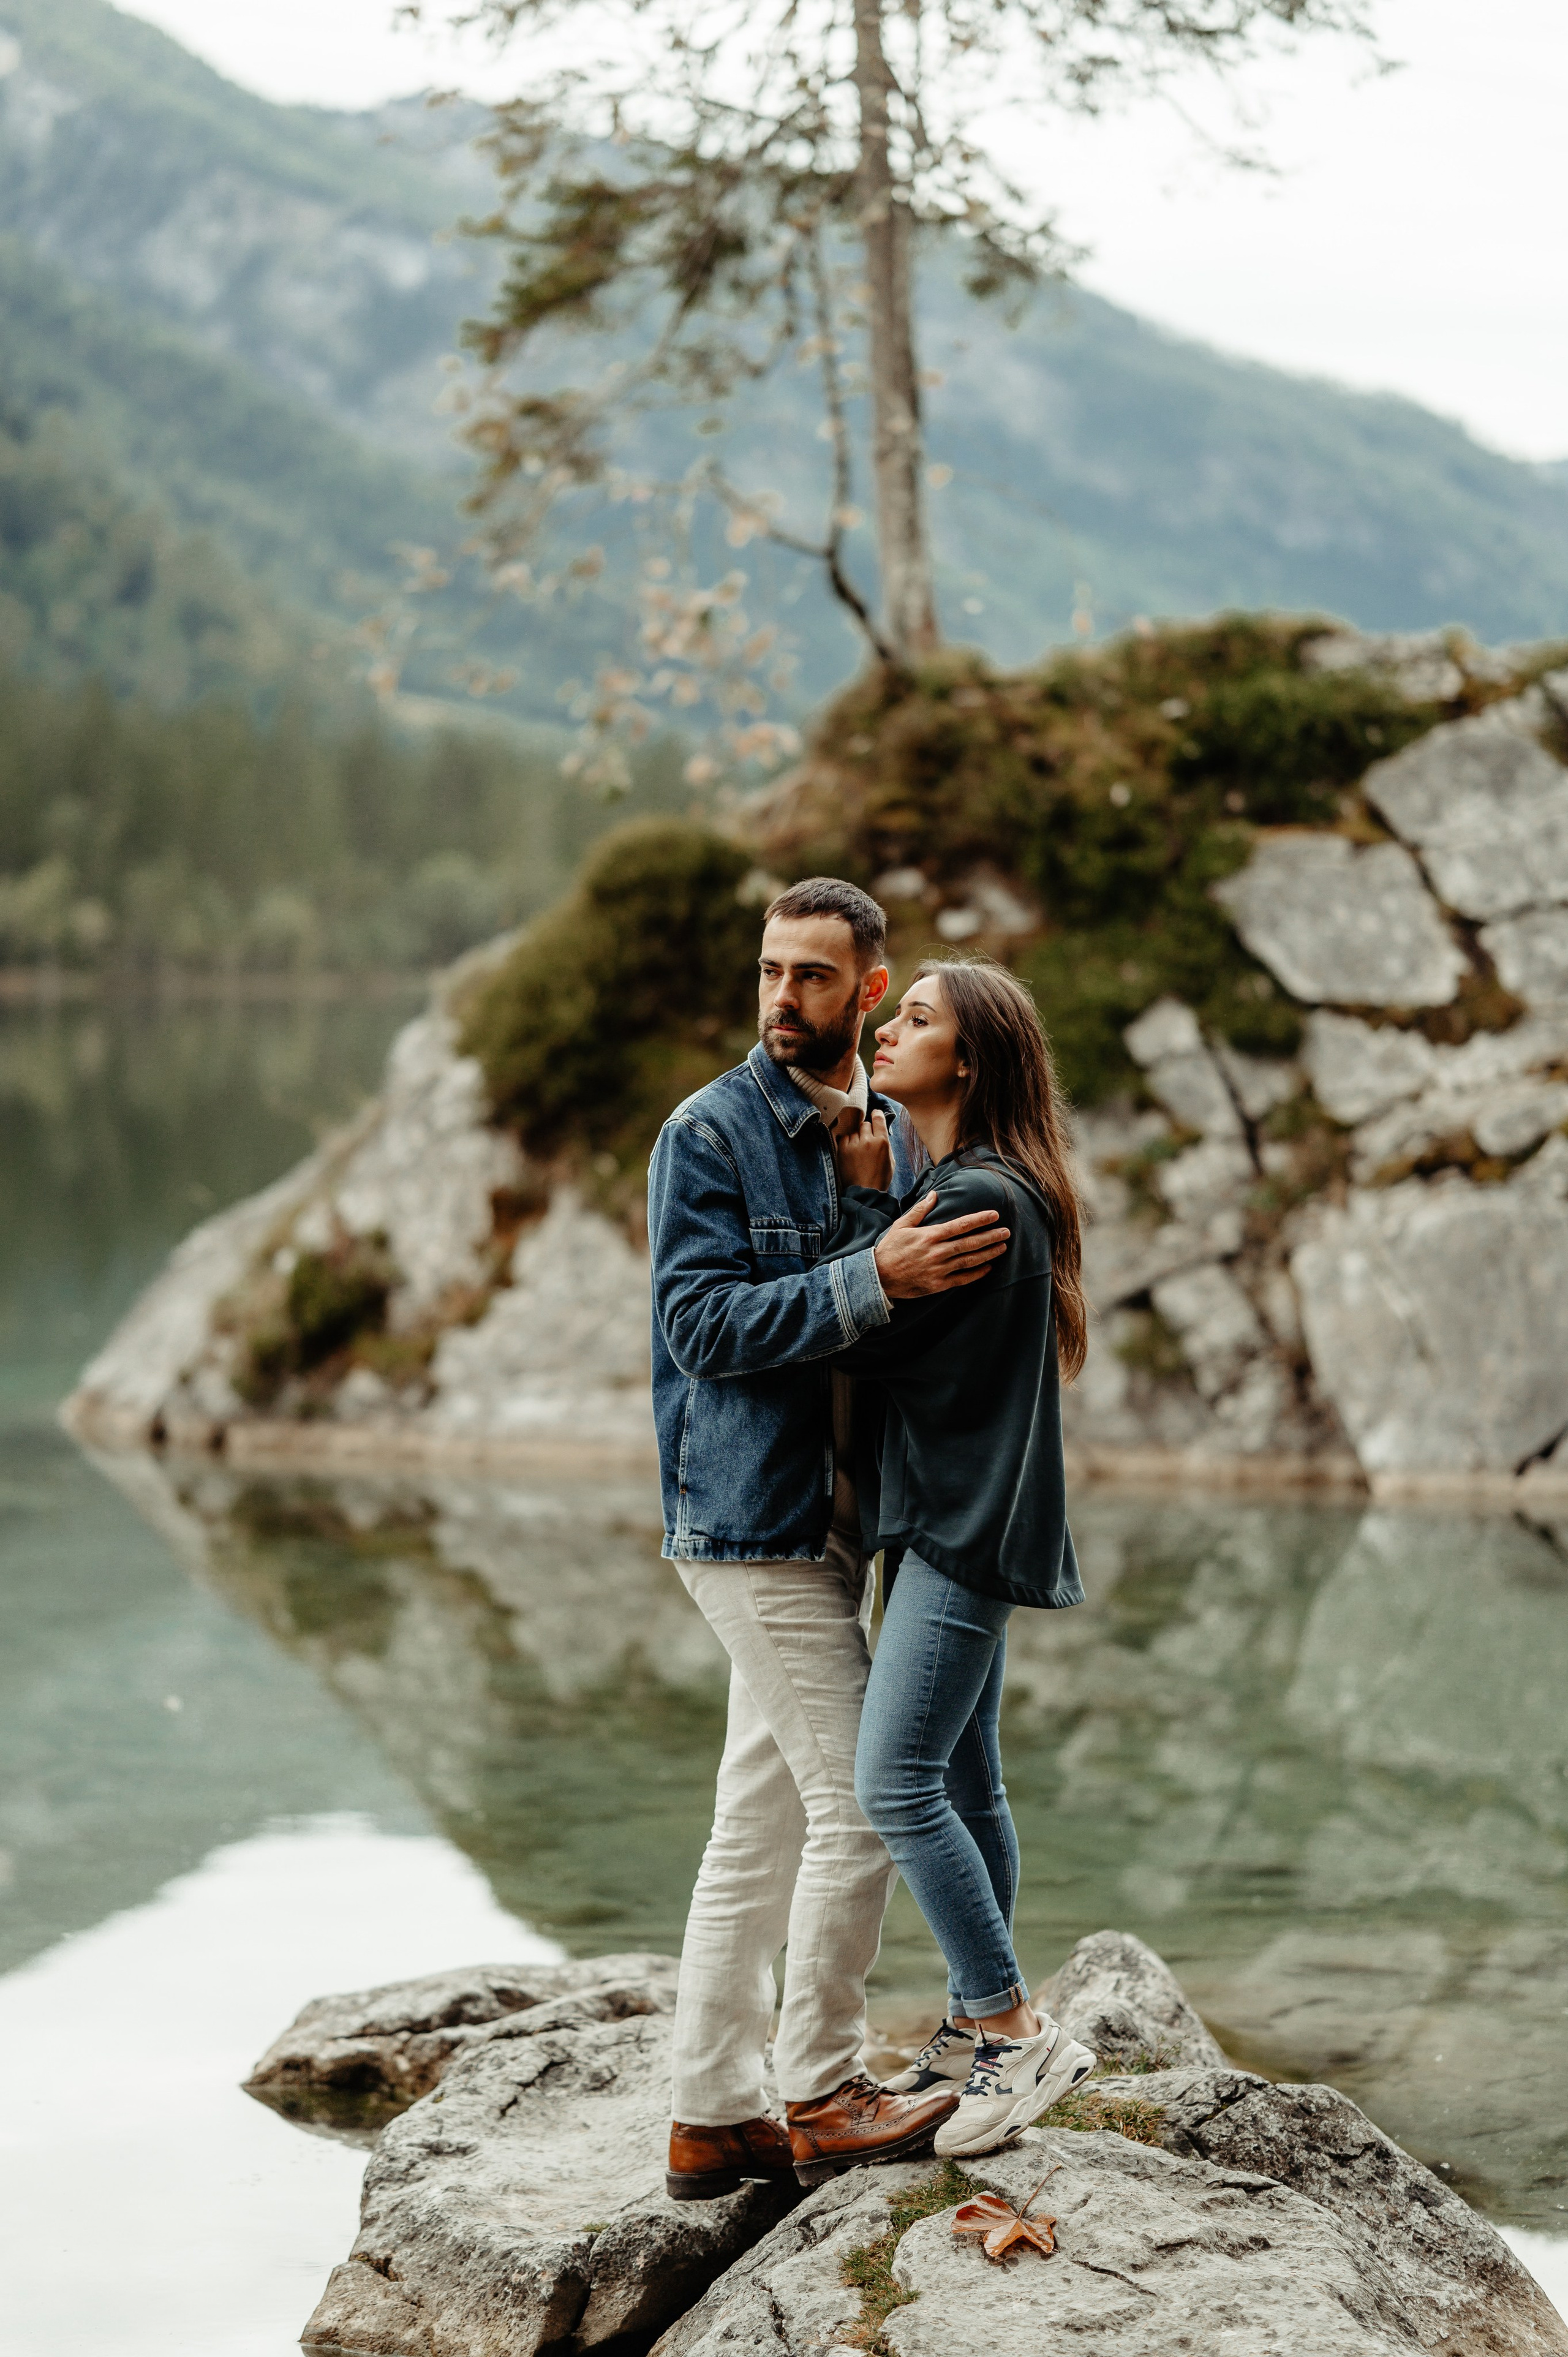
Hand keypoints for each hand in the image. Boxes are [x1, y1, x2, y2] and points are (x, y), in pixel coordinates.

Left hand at [835, 1108, 893, 1191]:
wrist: (865, 1192)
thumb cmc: (880, 1178)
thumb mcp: (890, 1160)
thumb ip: (885, 1143)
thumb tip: (881, 1130)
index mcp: (882, 1142)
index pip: (878, 1118)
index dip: (876, 1114)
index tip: (875, 1114)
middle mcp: (868, 1140)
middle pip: (865, 1124)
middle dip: (866, 1130)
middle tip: (867, 1140)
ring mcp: (854, 1145)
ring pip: (854, 1131)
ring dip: (856, 1137)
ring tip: (859, 1149)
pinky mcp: (843, 1150)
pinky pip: (844, 1137)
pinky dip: (847, 1141)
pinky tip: (851, 1150)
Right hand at [873, 1193, 1008, 1298]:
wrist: (879, 1277)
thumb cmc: (890, 1249)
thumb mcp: (901, 1225)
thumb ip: (920, 1210)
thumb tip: (934, 1195)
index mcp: (930, 1236)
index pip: (961, 1225)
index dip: (980, 1219)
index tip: (994, 1215)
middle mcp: (938, 1252)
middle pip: (971, 1242)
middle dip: (991, 1236)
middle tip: (1006, 1232)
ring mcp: (940, 1269)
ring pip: (970, 1260)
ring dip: (989, 1253)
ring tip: (1002, 1247)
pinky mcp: (939, 1284)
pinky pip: (963, 1278)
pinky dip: (978, 1273)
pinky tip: (988, 1267)